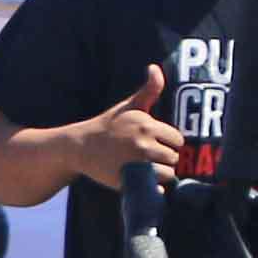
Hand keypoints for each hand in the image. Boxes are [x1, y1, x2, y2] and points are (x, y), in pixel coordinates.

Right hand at [67, 63, 187, 189]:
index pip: (178, 140)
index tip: (157, 143)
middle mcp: (143, 145)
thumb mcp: (128, 106)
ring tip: (146, 169)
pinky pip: (154, 189)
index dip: (169, 142)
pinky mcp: (128, 182)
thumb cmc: (108, 125)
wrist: (80, 147)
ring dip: (160, 174)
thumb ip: (149, 89)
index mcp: (147, 126)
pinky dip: (151, 188)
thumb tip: (155, 67)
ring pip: (167, 174)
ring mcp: (135, 165)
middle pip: (174, 158)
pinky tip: (140, 181)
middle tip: (150, 157)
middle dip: (165, 159)